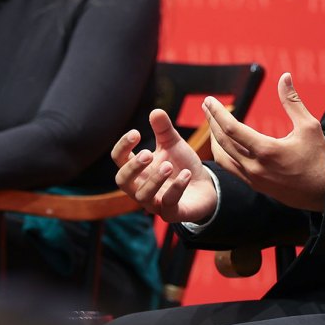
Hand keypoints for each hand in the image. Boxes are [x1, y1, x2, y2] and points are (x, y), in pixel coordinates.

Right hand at [112, 109, 217, 223]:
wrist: (205, 186)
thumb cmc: (182, 164)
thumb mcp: (173, 144)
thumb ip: (164, 129)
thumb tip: (156, 111)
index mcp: (137, 168)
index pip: (119, 159)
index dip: (123, 146)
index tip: (136, 133)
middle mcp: (140, 186)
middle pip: (122, 180)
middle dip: (133, 167)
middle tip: (148, 153)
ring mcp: (154, 202)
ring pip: (143, 195)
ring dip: (154, 179)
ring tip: (168, 165)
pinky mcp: (171, 213)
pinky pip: (168, 204)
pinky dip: (176, 188)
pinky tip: (186, 174)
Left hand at [204, 72, 324, 212]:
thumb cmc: (318, 158)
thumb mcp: (309, 126)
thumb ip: (293, 102)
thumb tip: (284, 77)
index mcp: (266, 150)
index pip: (231, 128)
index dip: (218, 112)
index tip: (210, 100)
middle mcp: (255, 167)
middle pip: (222, 141)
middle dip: (211, 121)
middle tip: (206, 106)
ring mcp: (253, 179)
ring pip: (222, 157)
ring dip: (214, 139)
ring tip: (211, 123)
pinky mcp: (255, 186)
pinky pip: (230, 168)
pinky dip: (223, 153)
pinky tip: (223, 143)